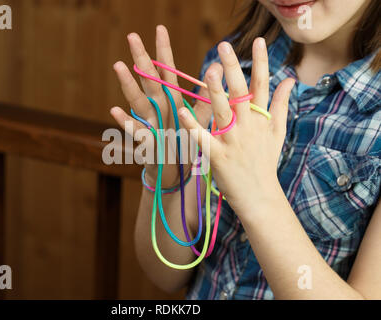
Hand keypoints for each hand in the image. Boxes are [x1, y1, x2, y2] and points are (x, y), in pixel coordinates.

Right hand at [110, 25, 211, 188]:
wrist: (177, 174)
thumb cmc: (185, 144)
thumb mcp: (199, 120)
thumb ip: (206, 97)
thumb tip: (218, 67)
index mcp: (172, 101)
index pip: (167, 71)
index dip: (163, 51)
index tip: (160, 28)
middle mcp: (159, 109)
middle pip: (149, 80)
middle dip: (141, 58)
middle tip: (132, 36)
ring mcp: (150, 124)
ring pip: (139, 101)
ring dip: (129, 84)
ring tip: (119, 65)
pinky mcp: (147, 143)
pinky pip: (136, 131)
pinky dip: (126, 121)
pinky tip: (115, 110)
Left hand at [178, 38, 294, 214]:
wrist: (260, 196)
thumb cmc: (265, 162)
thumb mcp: (277, 132)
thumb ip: (281, 104)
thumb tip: (290, 79)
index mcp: (261, 119)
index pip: (262, 86)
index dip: (260, 62)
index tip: (257, 41)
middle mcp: (248, 127)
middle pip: (241, 94)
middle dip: (233, 69)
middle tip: (224, 46)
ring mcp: (233, 142)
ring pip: (224, 112)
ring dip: (216, 91)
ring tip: (209, 70)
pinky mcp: (218, 157)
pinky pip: (203, 139)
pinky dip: (193, 126)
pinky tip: (184, 111)